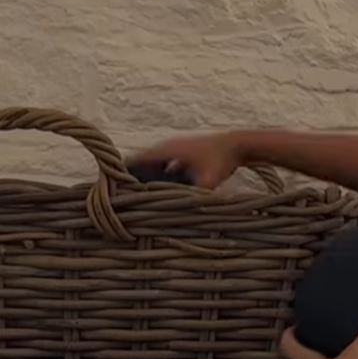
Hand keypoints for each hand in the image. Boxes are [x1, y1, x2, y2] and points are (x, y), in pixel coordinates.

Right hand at [128, 131, 245, 190]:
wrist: (238, 145)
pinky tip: (165, 191)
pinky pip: (166, 165)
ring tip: (143, 196)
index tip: (118, 191)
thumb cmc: (221, 161)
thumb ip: (192, 196)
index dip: (125, 174)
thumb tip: (178, 213)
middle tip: (128, 198)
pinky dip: (162, 176)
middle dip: (135, 179)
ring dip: (149, 177)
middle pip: (142, 163)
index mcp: (165, 150)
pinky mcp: (184, 154)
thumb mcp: (206, 182)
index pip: (135, 160)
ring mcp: (175, 149)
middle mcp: (166, 147)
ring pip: (154, 165)